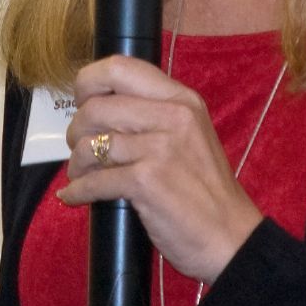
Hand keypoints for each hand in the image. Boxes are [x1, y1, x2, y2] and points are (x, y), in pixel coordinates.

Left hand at [57, 54, 262, 285]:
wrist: (231, 237)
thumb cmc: (205, 189)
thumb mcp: (189, 134)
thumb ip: (153, 114)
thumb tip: (97, 105)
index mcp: (182, 99)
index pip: (120, 67)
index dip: (89, 82)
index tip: (82, 101)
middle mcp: (173, 117)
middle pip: (95, 107)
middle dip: (76, 130)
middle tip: (79, 147)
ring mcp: (160, 149)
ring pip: (91, 144)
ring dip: (77, 164)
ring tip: (81, 174)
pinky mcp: (147, 181)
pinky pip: (94, 180)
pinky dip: (77, 191)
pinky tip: (74, 196)